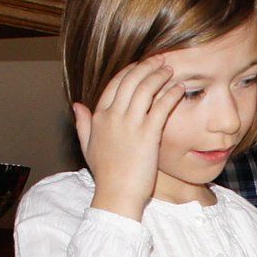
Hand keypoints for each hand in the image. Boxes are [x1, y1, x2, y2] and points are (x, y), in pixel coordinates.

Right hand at [73, 60, 180, 220]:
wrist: (117, 195)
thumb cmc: (105, 175)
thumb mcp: (88, 147)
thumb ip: (83, 124)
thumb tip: (77, 105)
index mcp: (99, 117)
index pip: (114, 84)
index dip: (129, 70)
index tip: (141, 65)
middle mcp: (113, 117)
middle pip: (131, 81)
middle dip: (147, 66)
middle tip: (161, 60)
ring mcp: (130, 125)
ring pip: (146, 89)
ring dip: (160, 75)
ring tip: (171, 70)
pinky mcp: (148, 134)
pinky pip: (161, 106)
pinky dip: (171, 94)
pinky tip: (179, 88)